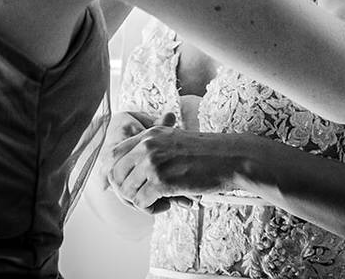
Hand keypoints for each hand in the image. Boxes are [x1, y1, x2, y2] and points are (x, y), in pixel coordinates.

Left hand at [107, 125, 251, 211]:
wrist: (230, 158)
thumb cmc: (207, 153)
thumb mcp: (175, 139)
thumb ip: (154, 148)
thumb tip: (136, 167)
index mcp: (149, 135)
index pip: (114, 155)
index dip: (117, 174)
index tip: (129, 185)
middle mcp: (147, 145)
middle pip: (115, 174)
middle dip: (126, 191)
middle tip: (143, 198)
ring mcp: (153, 162)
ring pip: (127, 191)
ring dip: (140, 203)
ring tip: (159, 203)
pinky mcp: (161, 181)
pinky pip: (141, 202)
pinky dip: (151, 210)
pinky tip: (167, 206)